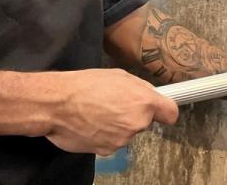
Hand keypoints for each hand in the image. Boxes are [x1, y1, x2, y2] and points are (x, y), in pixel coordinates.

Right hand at [42, 69, 178, 155]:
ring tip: (97, 113)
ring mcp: (122, 140)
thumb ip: (139, 88)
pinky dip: (104, 136)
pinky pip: (111, 142)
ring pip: (127, 133)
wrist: (56, 105)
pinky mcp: (107, 151)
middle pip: (145, 122)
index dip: (164, 111)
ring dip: (117, 126)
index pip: (170, 113)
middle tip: (114, 104)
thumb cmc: (85, 85)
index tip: (160, 111)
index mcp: (144, 102)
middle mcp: (137, 123)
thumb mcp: (118, 76)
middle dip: (134, 115)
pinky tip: (91, 124)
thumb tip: (150, 95)